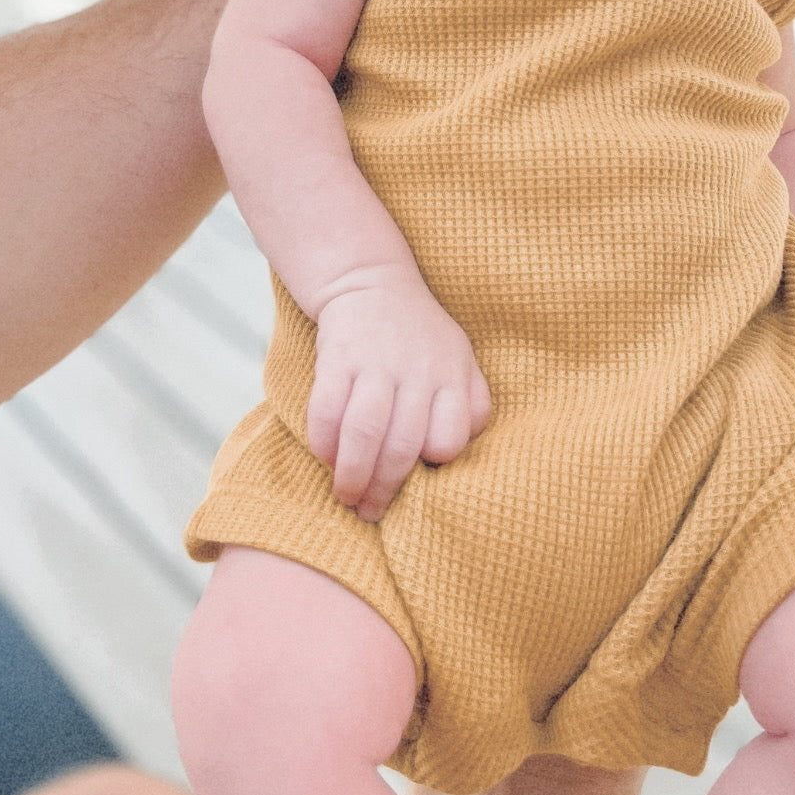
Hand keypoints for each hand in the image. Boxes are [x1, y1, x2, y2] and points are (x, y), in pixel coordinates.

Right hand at [307, 275, 491, 521]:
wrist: (370, 281)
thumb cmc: (420, 335)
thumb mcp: (460, 357)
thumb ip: (471, 402)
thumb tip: (461, 451)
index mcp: (451, 375)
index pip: (450, 437)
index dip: (433, 462)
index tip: (418, 475)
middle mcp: (417, 371)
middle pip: (403, 444)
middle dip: (384, 488)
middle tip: (370, 512)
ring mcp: (376, 363)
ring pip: (366, 431)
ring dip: (353, 474)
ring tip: (346, 496)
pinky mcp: (338, 356)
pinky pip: (328, 408)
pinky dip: (324, 441)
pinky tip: (324, 457)